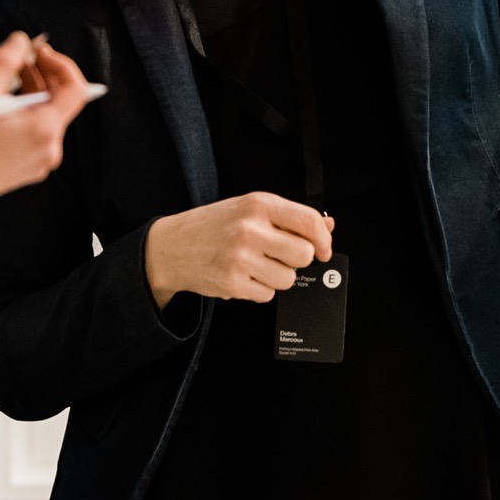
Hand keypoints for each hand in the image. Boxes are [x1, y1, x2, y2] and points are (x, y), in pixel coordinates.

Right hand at [0, 33, 96, 237]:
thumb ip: (5, 62)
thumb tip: (19, 43)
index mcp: (44, 129)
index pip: (75, 88)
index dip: (61, 64)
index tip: (42, 54)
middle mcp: (50, 147)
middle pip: (61, 101)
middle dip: (43, 75)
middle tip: (22, 60)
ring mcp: (42, 160)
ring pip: (48, 116)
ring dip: (33, 93)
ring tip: (8, 81)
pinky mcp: (31, 167)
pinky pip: (37, 133)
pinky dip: (26, 114)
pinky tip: (4, 107)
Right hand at [143, 193, 334, 309]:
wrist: (171, 246)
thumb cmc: (212, 225)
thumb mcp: (249, 209)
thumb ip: (289, 217)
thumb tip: (328, 225)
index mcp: (258, 204)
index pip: (310, 221)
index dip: (324, 239)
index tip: (323, 248)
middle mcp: (250, 229)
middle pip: (304, 255)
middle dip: (297, 259)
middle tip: (280, 255)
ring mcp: (241, 258)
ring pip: (288, 279)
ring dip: (277, 276)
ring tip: (256, 265)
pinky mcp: (233, 283)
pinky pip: (268, 295)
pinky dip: (259, 289)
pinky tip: (243, 275)